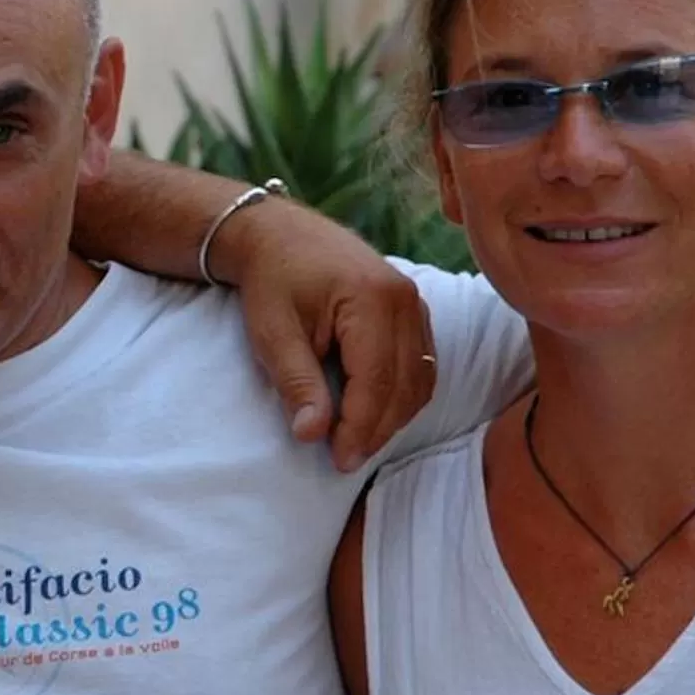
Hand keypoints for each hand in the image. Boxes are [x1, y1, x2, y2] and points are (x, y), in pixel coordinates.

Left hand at [208, 197, 436, 473]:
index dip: (360, 427)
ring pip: (419, 378)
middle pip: (404, 384)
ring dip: (393, 416)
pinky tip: (375, 413)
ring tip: (357, 441)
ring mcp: (415, 302)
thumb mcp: (273, 333)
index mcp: (373, 298)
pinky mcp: (414, 310)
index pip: (377, 381)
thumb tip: (312, 435)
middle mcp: (405, 299)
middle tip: (346, 460)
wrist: (280, 234)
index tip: (340, 460)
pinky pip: (421, 364)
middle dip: (377, 429)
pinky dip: (402, 394)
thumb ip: (297, 383)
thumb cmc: (273, 280)